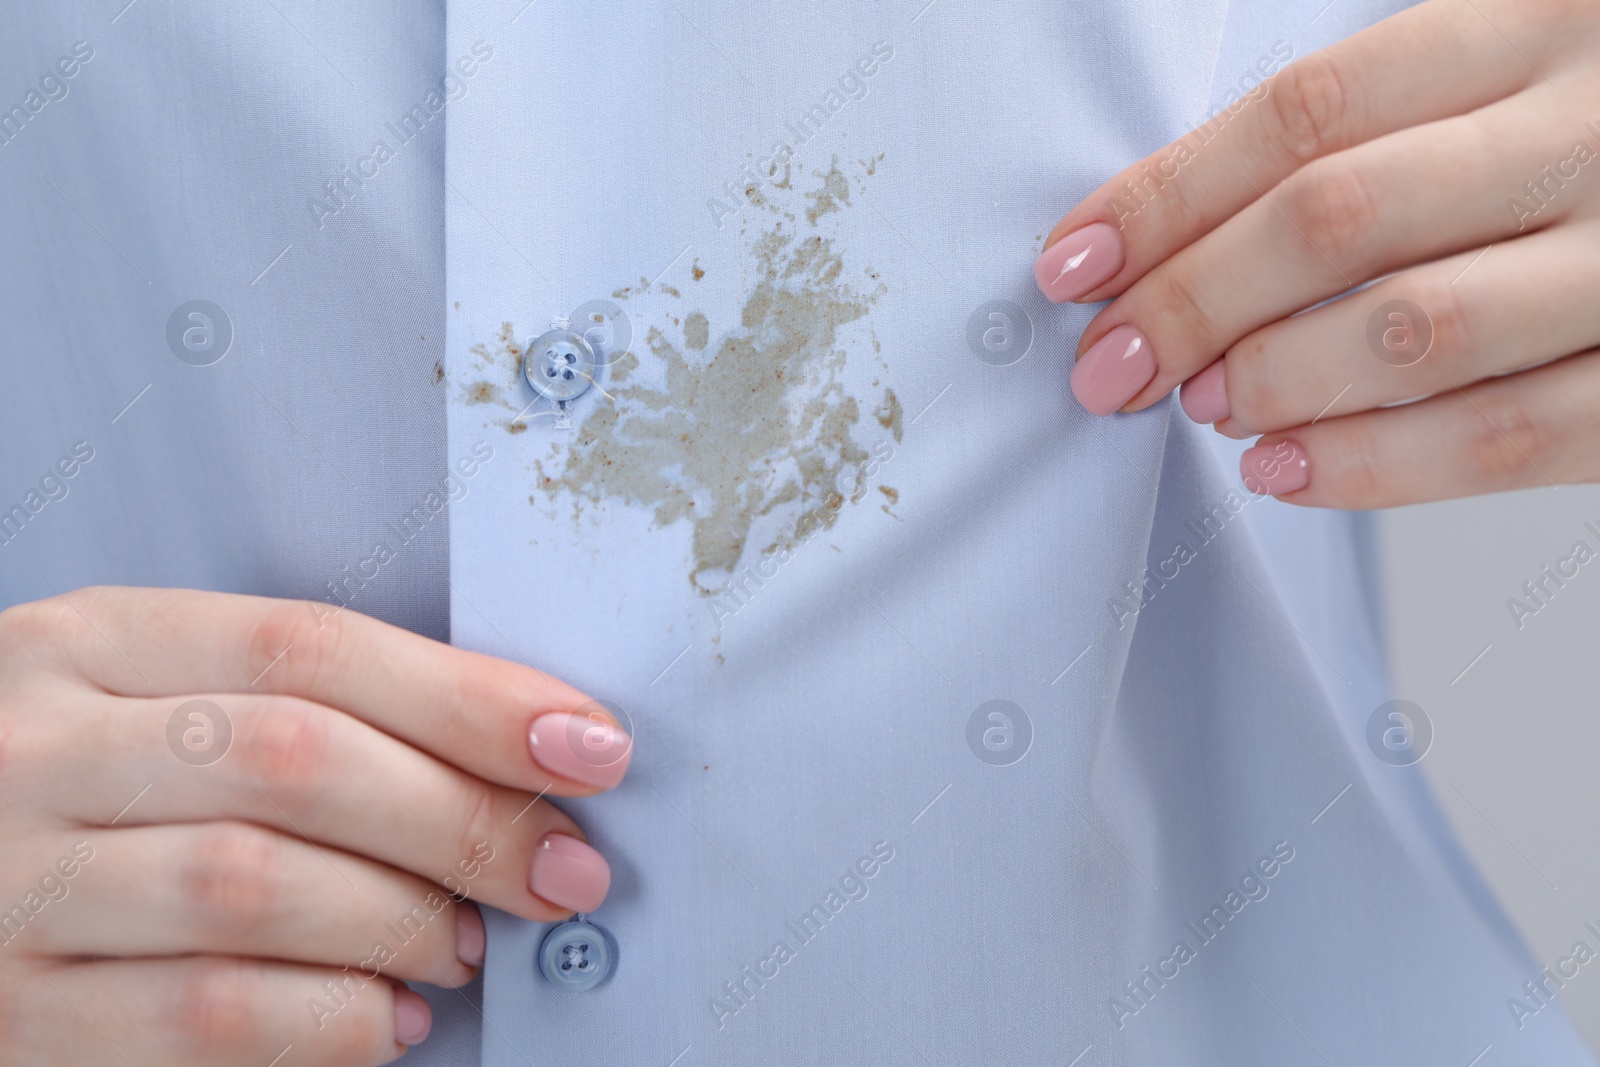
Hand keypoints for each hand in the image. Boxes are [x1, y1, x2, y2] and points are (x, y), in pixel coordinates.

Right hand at [0, 587, 630, 1065]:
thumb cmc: (80, 790)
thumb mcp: (159, 706)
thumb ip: (304, 713)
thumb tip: (517, 759)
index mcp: (92, 643)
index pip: (314, 648)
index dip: (470, 700)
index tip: (584, 745)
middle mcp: (41, 748)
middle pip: (299, 760)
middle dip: (465, 819)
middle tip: (561, 866)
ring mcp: (13, 882)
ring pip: (257, 885)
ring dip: (405, 921)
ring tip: (470, 943)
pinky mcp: (16, 1014)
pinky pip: (204, 1016)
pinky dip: (330, 1019)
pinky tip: (388, 1017)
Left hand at [1036, 0, 1599, 506]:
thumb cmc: (1590, 131)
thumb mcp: (1507, 69)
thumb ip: (1372, 130)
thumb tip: (1167, 237)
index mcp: (1539, 18)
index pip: (1305, 112)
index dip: (1168, 196)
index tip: (1074, 262)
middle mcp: (1598, 121)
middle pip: (1338, 218)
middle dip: (1192, 302)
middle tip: (1113, 362)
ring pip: (1416, 329)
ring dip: (1274, 380)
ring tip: (1202, 405)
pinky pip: (1515, 433)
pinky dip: (1380, 464)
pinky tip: (1285, 471)